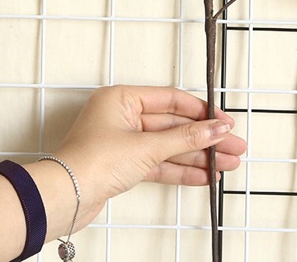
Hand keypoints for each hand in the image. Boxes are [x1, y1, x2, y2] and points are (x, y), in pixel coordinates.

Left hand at [51, 85, 246, 228]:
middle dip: (204, 138)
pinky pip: (159, 163)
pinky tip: (203, 175)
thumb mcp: (146, 147)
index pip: (171, 100)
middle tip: (232, 146)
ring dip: (197, 156)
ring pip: (168, 146)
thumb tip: (215, 129)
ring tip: (225, 164)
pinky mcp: (124, 166)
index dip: (201, 111)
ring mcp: (124, 142)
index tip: (224, 121)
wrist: (63, 198)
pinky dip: (181, 169)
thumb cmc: (90, 162)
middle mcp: (123, 116)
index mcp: (122, 98)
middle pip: (173, 125)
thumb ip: (185, 138)